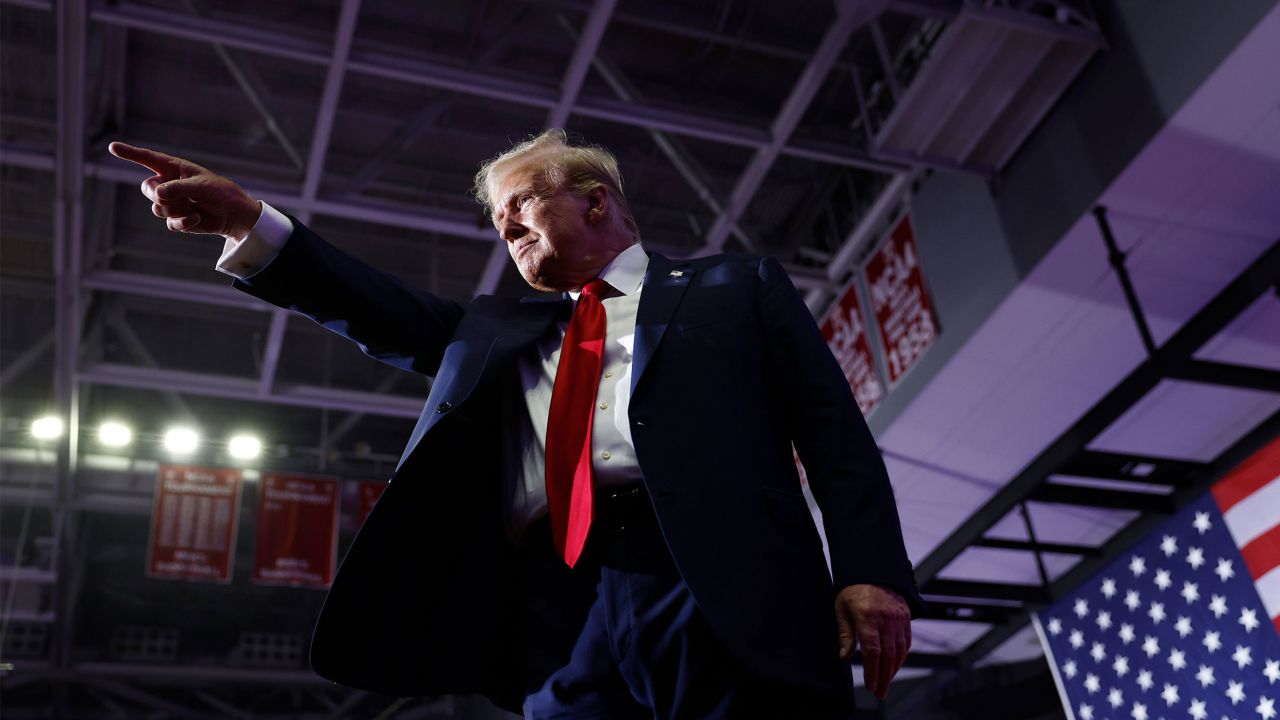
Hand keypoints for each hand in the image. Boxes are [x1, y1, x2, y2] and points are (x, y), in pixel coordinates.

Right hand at [108, 141, 261, 240]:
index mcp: (174, 168)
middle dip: (160, 195)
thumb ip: (177, 187)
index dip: (130, 153)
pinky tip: (196, 217)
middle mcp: (169, 184)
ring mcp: (172, 202)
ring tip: (193, 206)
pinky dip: (183, 222)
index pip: (147, 159)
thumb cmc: (220, 192)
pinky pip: (169, 222)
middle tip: (180, 196)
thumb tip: (157, 194)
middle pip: (147, 189)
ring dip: (175, 209)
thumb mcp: (200, 186)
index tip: (112, 147)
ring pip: (157, 208)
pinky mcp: (177, 218)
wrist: (233, 214)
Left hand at [835, 583, 910, 700]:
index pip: (872, 650)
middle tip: (879, 693)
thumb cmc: (853, 588)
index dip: (872, 671)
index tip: (870, 685)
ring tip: (885, 683)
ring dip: (893, 670)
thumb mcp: (841, 607)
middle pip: (888, 655)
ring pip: (900, 651)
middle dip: (884, 677)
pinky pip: (906, 642)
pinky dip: (901, 657)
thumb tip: (844, 657)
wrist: (874, 568)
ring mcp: (899, 618)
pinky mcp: (906, 617)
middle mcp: (886, 619)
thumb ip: (845, 633)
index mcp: (868, 617)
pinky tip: (894, 665)